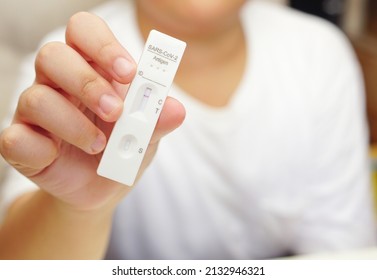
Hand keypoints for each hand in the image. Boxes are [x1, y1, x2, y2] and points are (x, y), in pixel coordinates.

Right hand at [0, 12, 184, 212]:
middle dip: (87, 82)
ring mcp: (36, 112)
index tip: (129, 73)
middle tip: (115, 111)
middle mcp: (59, 83)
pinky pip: (16, 137)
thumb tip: (176, 109)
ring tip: (100, 146)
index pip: (83, 31)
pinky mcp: (22, 143)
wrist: (104, 188)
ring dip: (72, 123)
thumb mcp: (146, 136)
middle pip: (53, 55)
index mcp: (91, 69)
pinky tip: (58, 157)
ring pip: (35, 97)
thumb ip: (157, 120)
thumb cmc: (123, 150)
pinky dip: (40, 148)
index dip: (103, 44)